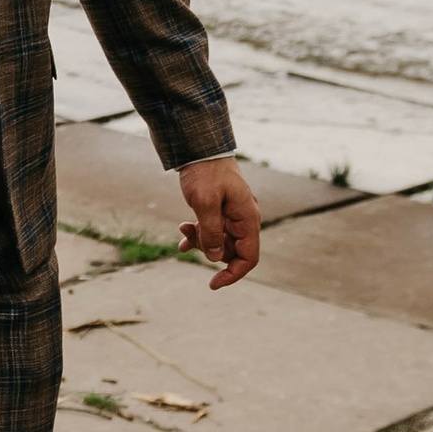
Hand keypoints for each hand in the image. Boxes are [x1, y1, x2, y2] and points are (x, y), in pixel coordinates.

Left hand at [176, 154, 259, 288]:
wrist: (199, 147)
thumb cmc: (204, 172)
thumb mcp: (205, 202)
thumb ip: (211, 231)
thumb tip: (214, 258)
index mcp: (247, 218)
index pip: (249, 257)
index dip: (233, 274)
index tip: (213, 284)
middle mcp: (243, 218)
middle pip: (231, 251)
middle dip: (209, 250)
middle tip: (189, 236)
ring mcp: (233, 214)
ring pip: (219, 241)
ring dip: (201, 240)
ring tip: (184, 227)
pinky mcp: (221, 210)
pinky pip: (213, 230)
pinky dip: (199, 233)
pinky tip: (184, 231)